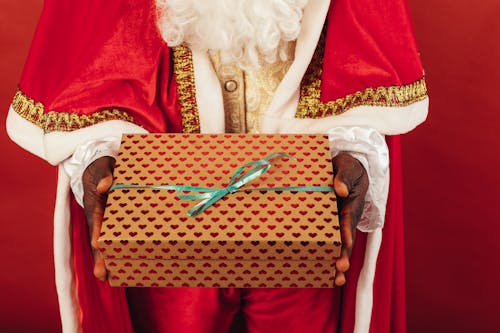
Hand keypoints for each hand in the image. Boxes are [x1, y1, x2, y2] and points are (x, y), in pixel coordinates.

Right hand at [82, 156, 114, 280]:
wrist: (94, 168)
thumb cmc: (102, 168)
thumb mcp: (104, 166)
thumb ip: (106, 174)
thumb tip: (105, 184)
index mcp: (95, 202)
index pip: (95, 218)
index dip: (97, 231)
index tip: (98, 244)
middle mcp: (95, 216)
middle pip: (96, 238)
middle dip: (98, 256)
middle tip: (101, 274)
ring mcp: (101, 222)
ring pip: (101, 243)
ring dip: (103, 260)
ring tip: (106, 278)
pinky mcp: (108, 224)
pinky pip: (110, 240)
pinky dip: (111, 253)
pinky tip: (117, 268)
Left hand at [332, 153, 368, 285]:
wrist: (345, 165)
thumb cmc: (347, 165)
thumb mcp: (347, 165)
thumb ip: (343, 176)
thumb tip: (340, 189)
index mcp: (352, 201)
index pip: (349, 217)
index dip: (347, 230)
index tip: (346, 241)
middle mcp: (347, 215)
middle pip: (347, 237)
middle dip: (344, 253)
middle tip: (340, 268)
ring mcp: (340, 221)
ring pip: (340, 244)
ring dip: (339, 260)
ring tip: (336, 279)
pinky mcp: (331, 223)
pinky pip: (330, 240)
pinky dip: (328, 254)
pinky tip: (323, 271)